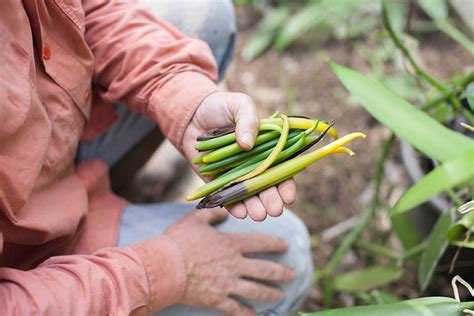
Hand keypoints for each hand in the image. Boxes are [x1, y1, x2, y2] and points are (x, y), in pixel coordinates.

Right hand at [164, 208, 294, 315]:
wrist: (164, 267)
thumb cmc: (179, 241)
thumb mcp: (196, 220)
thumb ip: (212, 214)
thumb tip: (224, 214)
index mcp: (231, 244)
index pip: (261, 243)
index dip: (275, 244)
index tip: (286, 247)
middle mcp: (235, 264)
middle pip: (265, 270)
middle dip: (282, 272)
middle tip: (293, 275)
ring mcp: (227, 284)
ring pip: (256, 290)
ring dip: (271, 293)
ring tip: (280, 295)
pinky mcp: (217, 299)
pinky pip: (237, 309)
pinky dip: (247, 314)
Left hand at [182, 92, 296, 220]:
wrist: (192, 114)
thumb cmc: (221, 107)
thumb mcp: (239, 105)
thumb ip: (247, 120)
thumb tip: (247, 144)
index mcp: (267, 149)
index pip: (282, 170)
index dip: (287, 184)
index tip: (288, 196)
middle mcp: (254, 165)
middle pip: (267, 187)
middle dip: (272, 201)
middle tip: (274, 210)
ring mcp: (236, 175)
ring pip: (249, 196)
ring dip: (255, 207)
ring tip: (258, 215)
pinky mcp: (217, 181)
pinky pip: (226, 197)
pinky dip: (233, 206)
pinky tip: (240, 213)